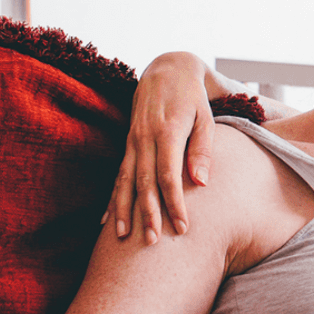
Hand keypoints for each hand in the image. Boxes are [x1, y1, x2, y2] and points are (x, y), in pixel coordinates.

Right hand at [103, 52, 213, 243]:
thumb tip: (201, 182)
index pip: (168, 176)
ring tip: (123, 237)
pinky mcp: (128, 144)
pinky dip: (113, 198)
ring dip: (124, 210)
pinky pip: (119, 175)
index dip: (174, 204)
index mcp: (166, 133)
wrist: (166, 70)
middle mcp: (144, 139)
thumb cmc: (193, 99)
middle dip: (147, 214)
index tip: (183, 228)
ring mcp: (132, 142)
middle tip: (152, 242)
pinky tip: (107, 220)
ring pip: (125, 181)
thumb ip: (202, 150)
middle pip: (143, 183)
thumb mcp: (205, 119)